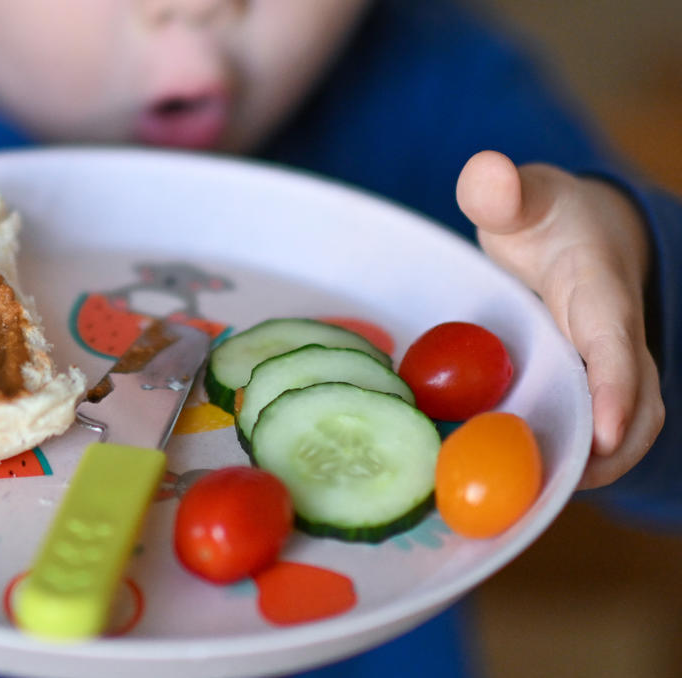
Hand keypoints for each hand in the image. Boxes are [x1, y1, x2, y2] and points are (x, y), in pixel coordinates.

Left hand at [457, 150, 663, 488]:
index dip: (615, 392)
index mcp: (602, 295)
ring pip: (621, 430)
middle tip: (543, 493)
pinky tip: (521, 484)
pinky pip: (594, 432)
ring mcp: (610, 371)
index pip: (616, 347)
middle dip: (604, 454)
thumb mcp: (525, 199)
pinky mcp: (594, 391)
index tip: (606, 437)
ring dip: (587, 467)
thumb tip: (486, 172)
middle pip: (634, 407)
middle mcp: (618, 341)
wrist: (584, 235)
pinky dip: (570, 460)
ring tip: (529, 500)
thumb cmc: (546, 220)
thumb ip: (503, 190)